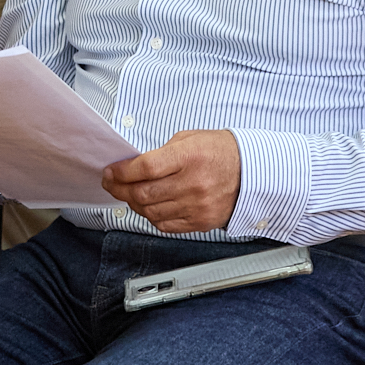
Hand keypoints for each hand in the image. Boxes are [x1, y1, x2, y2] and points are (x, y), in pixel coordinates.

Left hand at [101, 129, 240, 234]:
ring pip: (150, 212)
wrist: (252, 172)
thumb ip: (162, 153)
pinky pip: (165, 225)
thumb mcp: (190, 139)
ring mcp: (197, 205)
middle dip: (119, 189)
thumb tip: (135, 166)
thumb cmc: (222, 152)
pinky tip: (148, 207)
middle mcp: (193, 183)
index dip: (122, 172)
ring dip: (133, 204)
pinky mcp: (200, 222)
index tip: (111, 172)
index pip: (145, 168)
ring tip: (129, 195)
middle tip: (112, 184)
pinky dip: (151, 217)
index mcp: (190, 157)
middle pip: (143, 193)